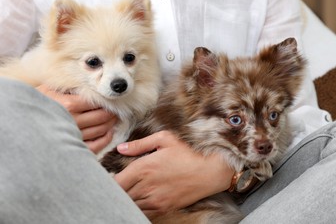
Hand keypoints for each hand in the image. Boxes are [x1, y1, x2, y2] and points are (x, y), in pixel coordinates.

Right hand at [36, 85, 116, 153]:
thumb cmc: (40, 102)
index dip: (108, 102)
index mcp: (69, 105)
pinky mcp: (73, 147)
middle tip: (116, 110)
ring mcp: (73, 135)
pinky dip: (106, 139)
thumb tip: (95, 83)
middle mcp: (72, 120)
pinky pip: (96, 146)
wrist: (22, 121)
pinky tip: (108, 133)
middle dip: (112, 113)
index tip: (112, 101)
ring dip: (111, 124)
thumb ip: (73, 87)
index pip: (98, 103)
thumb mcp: (53, 89)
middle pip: (102, 117)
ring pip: (101, 130)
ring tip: (113, 119)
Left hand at [114, 130, 234, 218]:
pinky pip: (142, 213)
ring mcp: (155, 199)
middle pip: (121, 195)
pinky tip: (140, 200)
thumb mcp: (165, 139)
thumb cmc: (188, 153)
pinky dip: (137, 208)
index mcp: (144, 167)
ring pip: (130, 204)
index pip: (116, 181)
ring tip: (129, 192)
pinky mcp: (163, 208)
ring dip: (127, 199)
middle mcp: (146, 186)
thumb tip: (121, 148)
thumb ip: (140, 144)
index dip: (110, 181)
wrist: (209, 172)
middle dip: (118, 190)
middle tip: (120, 185)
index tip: (111, 177)